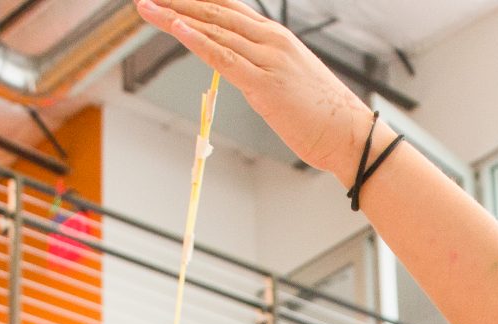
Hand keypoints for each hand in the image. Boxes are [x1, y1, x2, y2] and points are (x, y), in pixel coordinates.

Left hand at [135, 0, 377, 177]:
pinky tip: (175, 28)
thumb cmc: (324, 115)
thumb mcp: (290, 81)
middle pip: (215, 11)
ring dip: (175, 16)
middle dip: (178, 1)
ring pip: (214, 30)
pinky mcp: (264, 83)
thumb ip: (262, 69)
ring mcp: (268, 59)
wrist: (351, 135)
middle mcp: (271, 39)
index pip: (228, 6)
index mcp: (276, 36)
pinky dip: (197, 41)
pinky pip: (224, 57)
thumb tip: (241, 72)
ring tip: (146, 6)